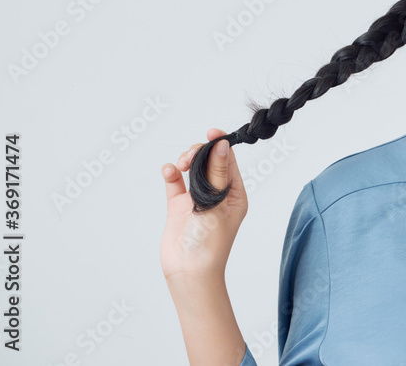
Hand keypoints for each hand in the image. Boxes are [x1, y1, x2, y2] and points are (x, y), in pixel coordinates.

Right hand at [160, 129, 248, 283]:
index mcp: (235, 192)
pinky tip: (170, 171)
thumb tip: (222, 145)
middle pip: (209, 160)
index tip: (211, 132)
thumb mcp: (217, 204)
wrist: (190, 272)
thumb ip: (216, 174)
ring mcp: (197, 198)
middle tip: (189, 157)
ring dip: (186, 160)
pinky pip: (174, 183)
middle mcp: (217, 193)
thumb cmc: (211, 243)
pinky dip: (171, 173)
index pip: (229, 160)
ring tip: (180, 165)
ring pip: (191, 168)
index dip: (220, 143)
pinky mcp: (178, 206)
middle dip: (199, 152)